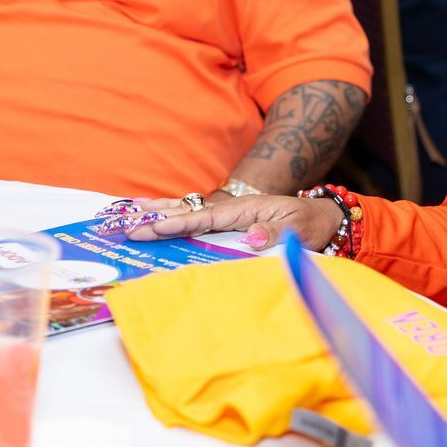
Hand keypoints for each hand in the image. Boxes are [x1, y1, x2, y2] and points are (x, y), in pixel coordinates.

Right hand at [125, 192, 342, 251]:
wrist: (319, 218)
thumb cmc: (309, 223)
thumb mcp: (299, 228)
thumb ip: (276, 232)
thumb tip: (252, 236)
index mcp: (245, 210)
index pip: (206, 218)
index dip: (179, 224)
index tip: (154, 228)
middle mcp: (230, 210)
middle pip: (188, 214)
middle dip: (157, 220)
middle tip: (126, 227)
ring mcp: (227, 215)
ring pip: (187, 213)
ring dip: (158, 214)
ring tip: (127, 215)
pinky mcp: (227, 223)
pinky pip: (195, 220)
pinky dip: (172, 216)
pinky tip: (154, 216)